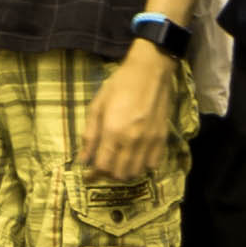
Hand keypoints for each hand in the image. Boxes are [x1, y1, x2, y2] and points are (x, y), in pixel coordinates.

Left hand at [88, 43, 180, 197]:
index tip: (88, 175)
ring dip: (125, 173)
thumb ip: (90, 135)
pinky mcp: (162, 138)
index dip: (93, 175)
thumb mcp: (97, 106)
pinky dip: (142, 166)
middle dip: (108, 175)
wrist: (150, 71)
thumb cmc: (119, 85)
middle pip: (119, 173)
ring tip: (118, 164)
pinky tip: (135, 158)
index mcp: (113, 132)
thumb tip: (83, 159)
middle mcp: (132, 140)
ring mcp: (149, 141)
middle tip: (102, 167)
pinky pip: (153, 164)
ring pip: (136, 172)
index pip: (103, 167)